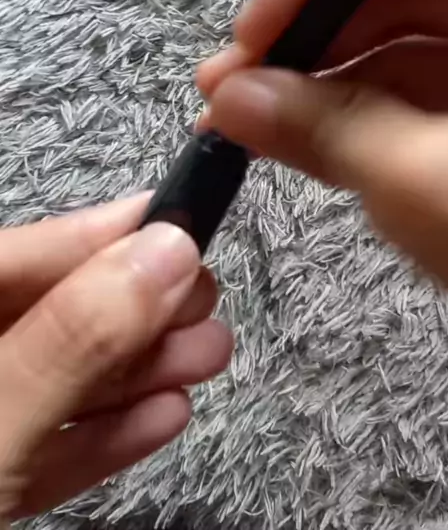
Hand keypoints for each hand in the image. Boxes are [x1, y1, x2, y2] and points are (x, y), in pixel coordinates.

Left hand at [0, 194, 232, 520]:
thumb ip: (74, 339)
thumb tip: (167, 252)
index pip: (18, 254)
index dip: (98, 233)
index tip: (176, 219)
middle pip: (47, 314)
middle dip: (135, 308)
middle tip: (205, 297)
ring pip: (55, 381)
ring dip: (137, 370)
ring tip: (210, 355)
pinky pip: (47, 446)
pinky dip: (106, 432)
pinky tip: (165, 414)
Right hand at [197, 0, 447, 314]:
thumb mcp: (428, 187)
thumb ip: (322, 127)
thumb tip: (229, 98)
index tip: (256, 30)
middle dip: (316, 26)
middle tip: (233, 83)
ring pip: (422, 24)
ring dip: (334, 68)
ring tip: (251, 116)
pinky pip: (443, 73)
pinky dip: (374, 101)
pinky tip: (307, 131)